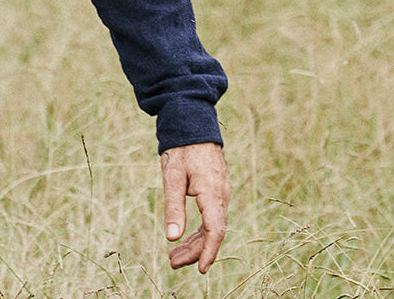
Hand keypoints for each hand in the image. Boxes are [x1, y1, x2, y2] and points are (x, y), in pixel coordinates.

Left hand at [160, 142, 228, 272]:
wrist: (193, 124)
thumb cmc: (181, 149)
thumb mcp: (172, 176)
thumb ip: (173, 206)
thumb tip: (172, 237)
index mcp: (213, 193)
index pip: (215, 231)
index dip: (208, 252)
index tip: (199, 269)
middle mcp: (221, 196)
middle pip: (212, 232)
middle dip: (194, 251)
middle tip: (172, 263)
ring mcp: (221, 193)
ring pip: (211, 226)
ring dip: (194, 243)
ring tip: (174, 256)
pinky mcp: (216, 191)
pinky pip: (210, 217)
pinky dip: (198, 230)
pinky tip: (184, 238)